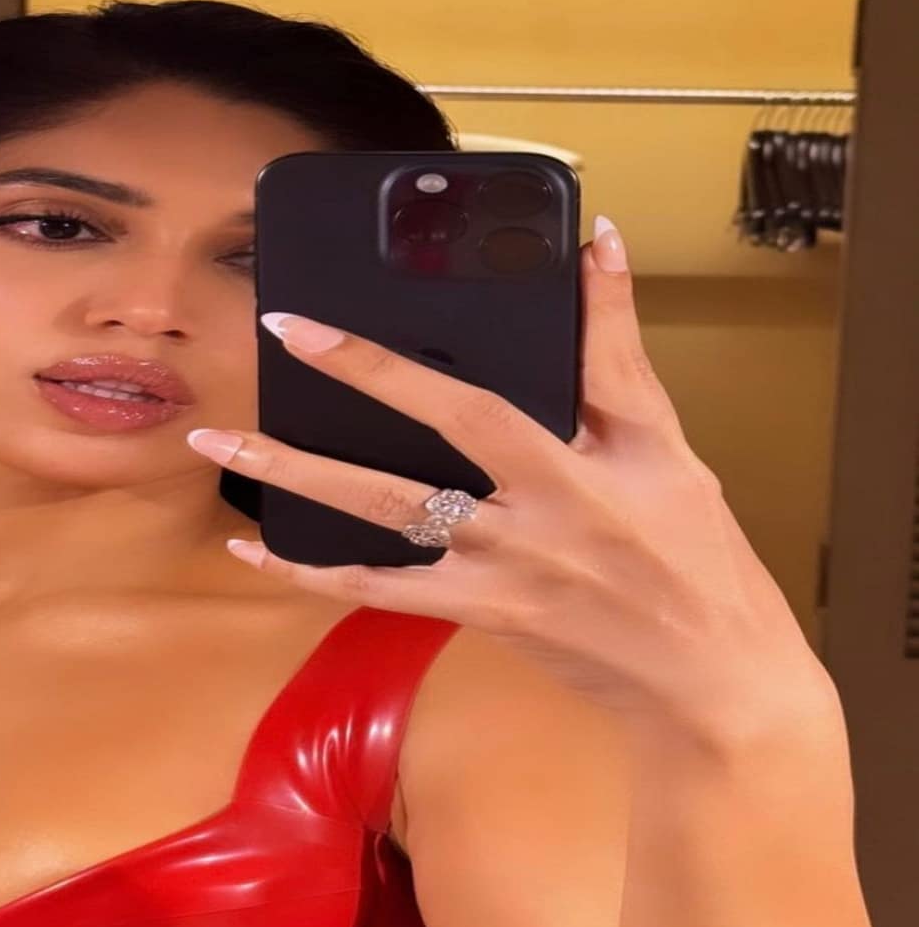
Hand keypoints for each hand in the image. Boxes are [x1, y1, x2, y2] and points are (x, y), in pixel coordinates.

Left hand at [186, 217, 835, 740]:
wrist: (709, 682)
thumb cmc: (698, 556)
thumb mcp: (669, 447)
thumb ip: (616, 349)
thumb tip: (598, 244)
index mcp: (578, 471)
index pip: (477, 401)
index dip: (412, 354)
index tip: (356, 300)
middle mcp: (527, 520)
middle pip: (419, 453)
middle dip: (349, 385)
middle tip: (273, 330)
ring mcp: (493, 574)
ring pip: (380, 519)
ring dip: (294, 478)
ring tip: (217, 444)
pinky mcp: (474, 615)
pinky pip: (377, 593)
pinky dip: (311, 571)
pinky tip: (253, 550)